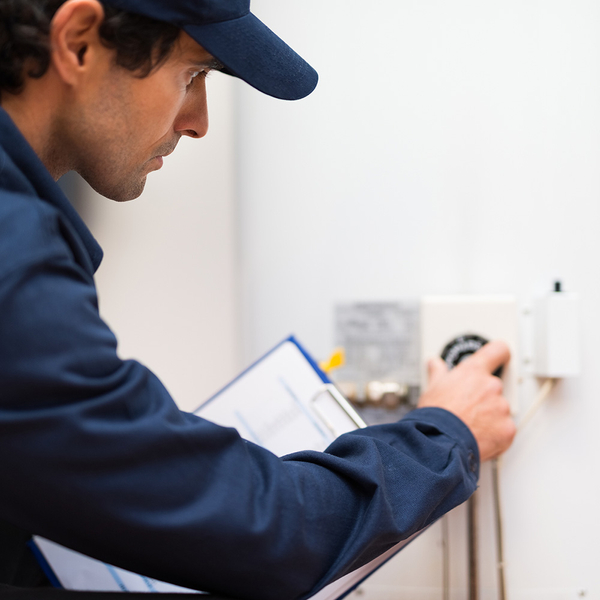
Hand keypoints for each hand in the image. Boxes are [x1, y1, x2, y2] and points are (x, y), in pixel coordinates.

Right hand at [417, 340, 515, 461]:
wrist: (440, 442)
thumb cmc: (436, 415)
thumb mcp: (432, 388)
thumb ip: (438, 373)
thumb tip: (434, 364)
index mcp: (474, 372)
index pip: (497, 350)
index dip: (499, 353)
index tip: (500, 356)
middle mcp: (491, 386)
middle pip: (495, 387)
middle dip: (484, 397)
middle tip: (469, 408)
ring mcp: (502, 407)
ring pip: (500, 410)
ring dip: (490, 417)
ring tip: (471, 426)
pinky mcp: (508, 429)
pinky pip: (505, 430)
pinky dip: (496, 435)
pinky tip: (479, 437)